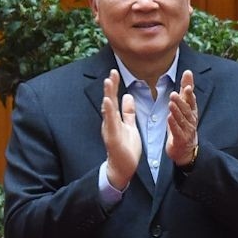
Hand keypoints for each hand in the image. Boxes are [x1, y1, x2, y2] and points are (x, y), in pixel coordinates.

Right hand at [100, 71, 141, 185]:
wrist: (123, 166)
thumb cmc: (126, 147)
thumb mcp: (129, 125)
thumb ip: (128, 112)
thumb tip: (128, 97)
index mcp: (115, 118)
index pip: (114, 99)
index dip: (114, 86)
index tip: (115, 72)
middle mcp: (110, 122)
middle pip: (109, 100)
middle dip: (110, 86)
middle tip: (112, 72)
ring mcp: (110, 129)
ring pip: (108, 109)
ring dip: (108, 95)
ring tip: (108, 81)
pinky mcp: (112, 137)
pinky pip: (111, 123)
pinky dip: (109, 111)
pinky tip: (108, 101)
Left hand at [166, 70, 198, 167]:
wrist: (185, 149)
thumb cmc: (184, 125)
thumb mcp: (185, 107)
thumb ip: (186, 90)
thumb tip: (188, 72)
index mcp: (192, 111)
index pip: (191, 101)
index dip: (190, 93)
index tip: (188, 85)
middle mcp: (191, 120)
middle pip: (186, 109)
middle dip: (181, 101)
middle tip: (175, 93)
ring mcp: (187, 130)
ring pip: (182, 119)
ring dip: (177, 111)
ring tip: (171, 103)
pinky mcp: (180, 139)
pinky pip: (177, 131)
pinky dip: (174, 124)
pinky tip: (169, 118)